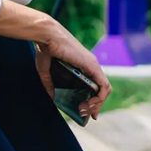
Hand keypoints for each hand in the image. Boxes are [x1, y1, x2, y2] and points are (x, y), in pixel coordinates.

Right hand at [0, 0, 110, 118]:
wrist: (47, 36)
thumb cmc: (46, 49)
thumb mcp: (46, 71)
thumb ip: (50, 84)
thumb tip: (52, 97)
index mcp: (82, 66)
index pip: (94, 84)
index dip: (93, 99)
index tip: (87, 110)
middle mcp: (90, 66)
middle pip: (101, 89)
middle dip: (95, 105)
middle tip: (86, 114)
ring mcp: (93, 66)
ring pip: (104, 89)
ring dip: (98, 103)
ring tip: (87, 112)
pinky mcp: (92, 66)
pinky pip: (103, 85)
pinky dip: (100, 98)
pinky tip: (92, 105)